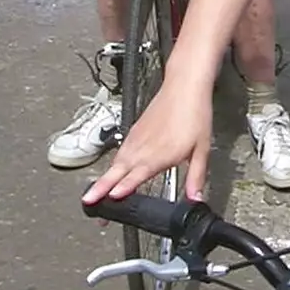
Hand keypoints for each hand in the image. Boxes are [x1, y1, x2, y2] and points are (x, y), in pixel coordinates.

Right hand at [82, 81, 213, 203]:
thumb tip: (196, 198)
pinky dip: (112, 164)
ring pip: (115, 162)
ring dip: (103, 178)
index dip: (123, 187)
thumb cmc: (194, 114)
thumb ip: (197, 176)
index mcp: (159, 155)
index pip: (136, 175)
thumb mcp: (202, 148)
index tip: (111, 198)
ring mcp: (137, 139)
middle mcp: (144, 148)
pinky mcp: (135, 131)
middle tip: (87, 202)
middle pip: (117, 171)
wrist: (184, 86)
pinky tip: (112, 172)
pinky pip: (120, 152)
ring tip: (92, 193)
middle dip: (100, 188)